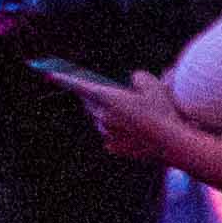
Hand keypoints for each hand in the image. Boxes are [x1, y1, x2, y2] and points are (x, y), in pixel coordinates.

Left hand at [41, 65, 171, 164]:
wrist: (172, 143)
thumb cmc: (164, 112)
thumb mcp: (155, 86)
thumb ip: (139, 77)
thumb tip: (132, 79)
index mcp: (109, 98)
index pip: (79, 86)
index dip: (64, 79)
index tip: (49, 75)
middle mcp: (102, 116)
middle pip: (89, 103)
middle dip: (93, 97)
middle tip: (105, 93)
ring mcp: (106, 133)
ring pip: (99, 119)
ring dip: (106, 114)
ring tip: (128, 114)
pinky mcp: (112, 147)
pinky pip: (108, 135)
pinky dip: (116, 130)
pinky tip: (134, 131)